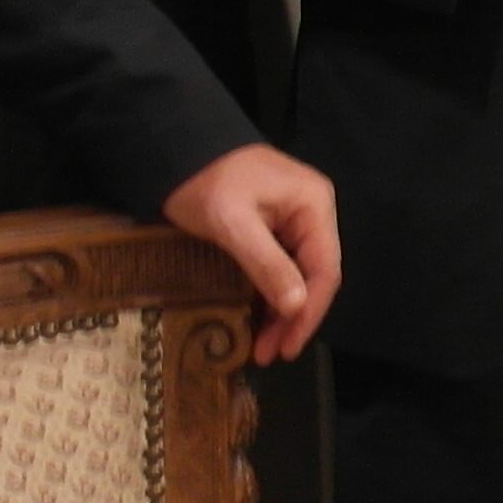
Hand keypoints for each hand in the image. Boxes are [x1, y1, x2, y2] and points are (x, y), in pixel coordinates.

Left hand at [165, 144, 339, 362]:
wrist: (177, 149)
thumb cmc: (204, 183)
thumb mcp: (232, 224)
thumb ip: (267, 264)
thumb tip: (297, 307)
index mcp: (314, 205)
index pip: (325, 270)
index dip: (309, 313)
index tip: (286, 347)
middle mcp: (313, 212)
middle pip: (314, 276)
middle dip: (293, 318)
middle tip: (267, 354)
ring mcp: (295, 219)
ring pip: (298, 275)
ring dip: (281, 311)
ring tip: (260, 346)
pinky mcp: (274, 226)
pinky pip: (282, 266)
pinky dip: (270, 294)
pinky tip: (257, 318)